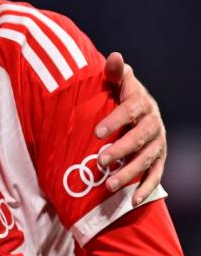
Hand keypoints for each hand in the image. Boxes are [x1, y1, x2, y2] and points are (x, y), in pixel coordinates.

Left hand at [94, 52, 165, 205]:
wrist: (138, 108)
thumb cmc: (120, 93)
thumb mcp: (117, 81)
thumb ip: (113, 72)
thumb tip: (115, 55)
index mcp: (142, 102)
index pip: (130, 110)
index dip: (115, 121)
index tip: (96, 132)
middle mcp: (153, 123)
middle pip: (140, 138)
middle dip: (121, 151)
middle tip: (100, 161)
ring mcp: (158, 143)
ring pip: (146, 160)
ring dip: (129, 173)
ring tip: (109, 184)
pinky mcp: (159, 158)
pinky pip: (155, 176)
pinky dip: (146, 189)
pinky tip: (133, 201)